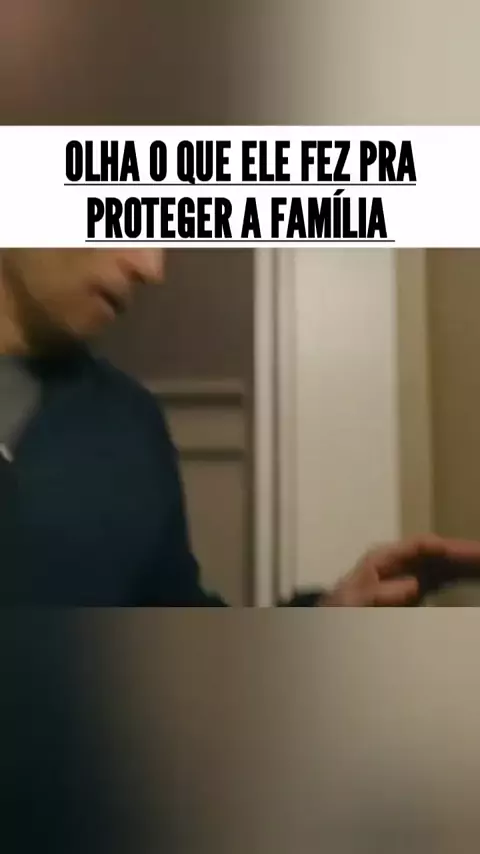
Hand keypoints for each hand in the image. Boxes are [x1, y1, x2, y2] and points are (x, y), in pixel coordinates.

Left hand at [323, 535, 479, 605]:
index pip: (416, 546)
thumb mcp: (356, 601)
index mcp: (383, 558)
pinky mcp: (415, 590)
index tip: (458, 550)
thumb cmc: (343, 606)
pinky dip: (459, 576)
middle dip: (462, 552)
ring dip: (465, 564)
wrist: (336, 616)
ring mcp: (409, 575)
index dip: (439, 546)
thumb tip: (414, 584)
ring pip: (444, 565)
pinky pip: (442, 579)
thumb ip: (382, 594)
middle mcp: (399, 562)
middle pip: (436, 553)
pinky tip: (474, 575)